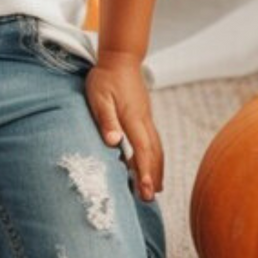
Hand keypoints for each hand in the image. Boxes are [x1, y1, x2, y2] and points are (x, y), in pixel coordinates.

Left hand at [86, 52, 163, 200]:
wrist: (120, 58)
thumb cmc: (105, 78)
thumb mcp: (99, 98)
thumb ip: (106, 120)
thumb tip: (114, 142)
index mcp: (133, 118)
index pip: (143, 150)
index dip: (146, 172)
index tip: (147, 191)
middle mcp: (144, 121)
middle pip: (154, 153)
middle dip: (155, 176)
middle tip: (151, 199)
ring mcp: (146, 118)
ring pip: (156, 147)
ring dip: (157, 168)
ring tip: (155, 188)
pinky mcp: (144, 115)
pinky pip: (153, 140)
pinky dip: (154, 156)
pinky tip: (148, 164)